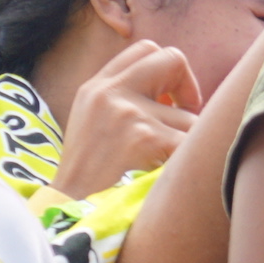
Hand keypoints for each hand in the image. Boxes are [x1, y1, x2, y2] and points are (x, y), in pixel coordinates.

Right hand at [51, 39, 200, 198]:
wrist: (71, 212)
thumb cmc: (89, 179)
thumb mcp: (94, 125)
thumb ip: (124, 101)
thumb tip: (175, 95)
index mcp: (97, 87)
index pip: (146, 50)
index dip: (169, 71)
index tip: (172, 100)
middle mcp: (111, 92)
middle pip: (172, 59)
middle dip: (190, 87)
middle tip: (188, 115)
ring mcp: (129, 113)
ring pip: (190, 117)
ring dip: (188, 144)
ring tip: (166, 168)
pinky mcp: (146, 139)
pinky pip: (193, 144)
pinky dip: (192, 166)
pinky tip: (174, 180)